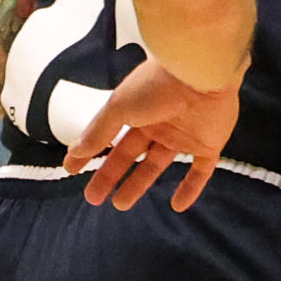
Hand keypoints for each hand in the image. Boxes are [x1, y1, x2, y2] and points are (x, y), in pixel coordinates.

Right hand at [62, 55, 242, 211]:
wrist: (200, 74)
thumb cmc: (156, 85)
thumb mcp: (119, 107)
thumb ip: (98, 131)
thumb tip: (74, 152)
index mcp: (136, 110)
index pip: (108, 136)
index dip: (90, 152)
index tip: (72, 170)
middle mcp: (157, 123)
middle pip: (129, 154)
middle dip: (110, 175)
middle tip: (93, 198)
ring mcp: (182, 135)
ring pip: (157, 164)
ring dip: (139, 184)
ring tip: (120, 204)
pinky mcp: (208, 144)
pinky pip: (200, 171)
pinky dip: (191, 188)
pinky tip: (178, 206)